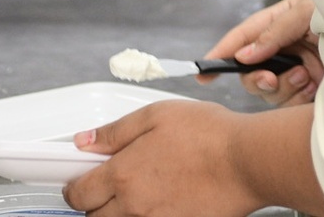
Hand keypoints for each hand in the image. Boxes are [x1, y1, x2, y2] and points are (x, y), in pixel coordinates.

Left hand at [64, 101, 260, 216]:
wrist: (249, 162)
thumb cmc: (210, 136)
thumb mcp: (156, 116)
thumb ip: (114, 132)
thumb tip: (84, 141)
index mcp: (123, 175)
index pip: (78, 194)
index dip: (74, 188)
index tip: (79, 182)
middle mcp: (135, 207)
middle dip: (95, 205)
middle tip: (109, 187)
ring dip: (119, 215)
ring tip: (137, 195)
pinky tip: (162, 203)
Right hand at [202, 0, 320, 106]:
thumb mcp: (305, 13)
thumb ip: (273, 33)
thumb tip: (243, 56)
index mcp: (278, 23)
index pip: (242, 38)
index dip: (221, 53)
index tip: (203, 73)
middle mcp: (283, 48)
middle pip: (250, 71)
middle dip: (256, 79)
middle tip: (269, 80)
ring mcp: (295, 71)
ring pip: (269, 91)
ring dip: (284, 87)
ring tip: (305, 76)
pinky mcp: (308, 91)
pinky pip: (288, 105)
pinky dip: (298, 99)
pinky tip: (314, 86)